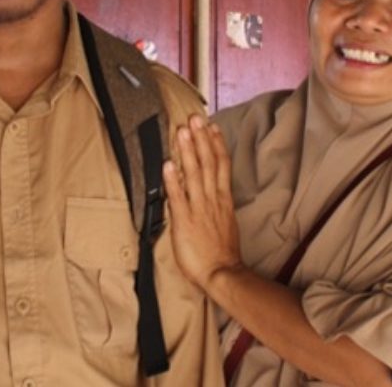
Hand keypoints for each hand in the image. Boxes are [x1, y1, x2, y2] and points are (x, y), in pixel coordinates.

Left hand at [163, 115, 243, 291]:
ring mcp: (198, 209)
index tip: (211, 126)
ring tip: (182, 132)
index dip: (216, 144)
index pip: (221, 165)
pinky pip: (178, 198)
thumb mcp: (224, 222)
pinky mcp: (184, 221)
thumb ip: (216, 203)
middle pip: (207, 163)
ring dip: (187, 151)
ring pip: (194, 174)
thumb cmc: (222, 252)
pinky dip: (173, 181)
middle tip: (194, 118)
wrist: (222, 273)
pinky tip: (167, 165)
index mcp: (223, 199)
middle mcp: (212, 199)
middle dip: (200, 139)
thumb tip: (210, 189)